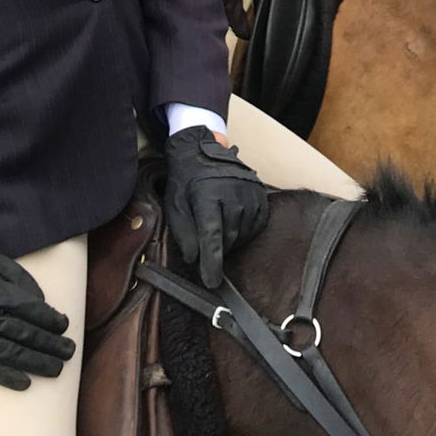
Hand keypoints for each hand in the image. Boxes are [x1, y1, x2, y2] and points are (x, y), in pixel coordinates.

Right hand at [0, 244, 75, 389]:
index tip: (65, 326)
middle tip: (70, 352)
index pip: (34, 310)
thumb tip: (38, 297)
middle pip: (29, 334)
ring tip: (56, 369)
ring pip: (14, 354)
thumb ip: (16, 275)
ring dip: (38, 363)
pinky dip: (7, 377)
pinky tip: (25, 383)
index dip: (52, 320)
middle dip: (52, 344)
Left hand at [163, 126, 269, 288]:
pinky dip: (243, 232)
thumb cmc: (186, 182)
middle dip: (216, 250)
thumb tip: (194, 259)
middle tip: (205, 245)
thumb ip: (184, 234)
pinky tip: (232, 224)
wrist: (202, 152)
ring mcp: (250, 193)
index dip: (212, 262)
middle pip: (228, 239)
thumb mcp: (175, 206)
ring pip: (242, 235)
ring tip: (218, 228)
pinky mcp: (260, 196)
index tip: (211, 282)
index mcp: (208, 195)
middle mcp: (232, 193)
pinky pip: (255, 227)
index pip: (212, 236)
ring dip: (229, 241)